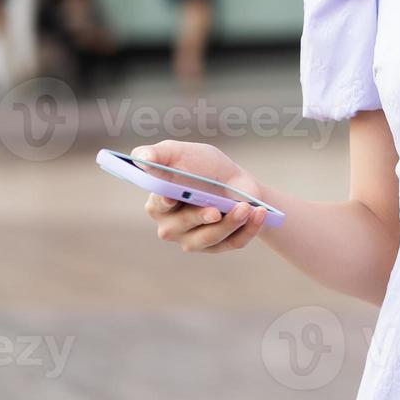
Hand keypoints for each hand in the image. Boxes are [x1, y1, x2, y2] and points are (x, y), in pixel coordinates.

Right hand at [135, 139, 267, 253]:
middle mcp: (171, 227)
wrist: (235, 182)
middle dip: (201, 216)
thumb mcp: (180, 153)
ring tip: (246, 208)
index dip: (164, 203)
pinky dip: (248, 229)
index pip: (157, 206)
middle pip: (181, 227)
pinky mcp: (218, 246)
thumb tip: (141, 158)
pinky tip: (259, 214)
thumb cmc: (203, 167)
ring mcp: (193, 239)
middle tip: (217, 209)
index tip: (172, 198)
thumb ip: (158, 154)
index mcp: (158, 204)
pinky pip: (232, 243)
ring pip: (208, 238)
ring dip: (229, 223)